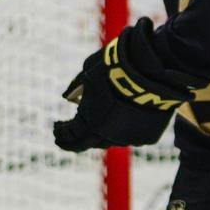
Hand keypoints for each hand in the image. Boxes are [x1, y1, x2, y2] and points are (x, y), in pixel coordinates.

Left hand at [52, 19, 188, 151]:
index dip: (62, 135)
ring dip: (104, 130)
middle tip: (71, 131)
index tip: (57, 129)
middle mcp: (109, 136)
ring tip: (100, 119)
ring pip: (113, 139)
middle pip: (90, 142)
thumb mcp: (87, 72)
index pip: (71, 138)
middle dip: (79, 136)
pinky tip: (124, 116)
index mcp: (91, 124)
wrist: (151, 68)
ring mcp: (130, 138)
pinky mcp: (148, 137)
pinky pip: (133, 134)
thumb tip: (68, 98)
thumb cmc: (114, 66)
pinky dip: (125, 127)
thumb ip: (76, 87)